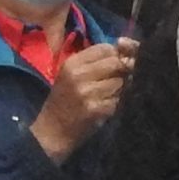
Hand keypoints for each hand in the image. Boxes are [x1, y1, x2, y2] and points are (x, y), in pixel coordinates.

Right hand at [29, 40, 134, 162]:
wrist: (52, 132)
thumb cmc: (63, 102)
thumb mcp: (71, 76)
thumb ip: (94, 63)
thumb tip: (127, 55)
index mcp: (72, 63)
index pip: (106, 48)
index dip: (114, 56)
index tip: (111, 67)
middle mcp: (79, 74)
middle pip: (115, 62)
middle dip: (119, 72)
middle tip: (112, 83)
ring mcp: (87, 92)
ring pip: (120, 81)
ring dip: (118, 90)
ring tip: (105, 97)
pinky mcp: (96, 108)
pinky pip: (118, 100)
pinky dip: (115, 104)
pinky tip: (104, 108)